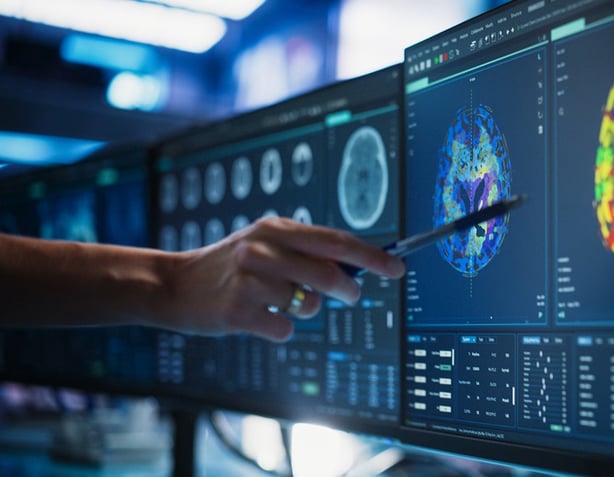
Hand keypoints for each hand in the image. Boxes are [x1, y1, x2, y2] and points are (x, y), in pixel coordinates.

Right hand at [157, 217, 405, 341]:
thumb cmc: (229, 266)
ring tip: (281, 302)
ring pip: (308, 304)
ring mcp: (249, 278)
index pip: (336, 241)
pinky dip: (280, 328)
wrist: (174, 285)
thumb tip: (356, 267)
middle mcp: (263, 248)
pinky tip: (260, 318)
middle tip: (351, 295)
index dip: (372, 255)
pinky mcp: (237, 310)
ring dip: (305, 309)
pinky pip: (284, 327)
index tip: (397, 267)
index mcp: (276, 229)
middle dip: (348, 289)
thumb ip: (306, 251)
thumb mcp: (264, 244)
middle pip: (329, 273)